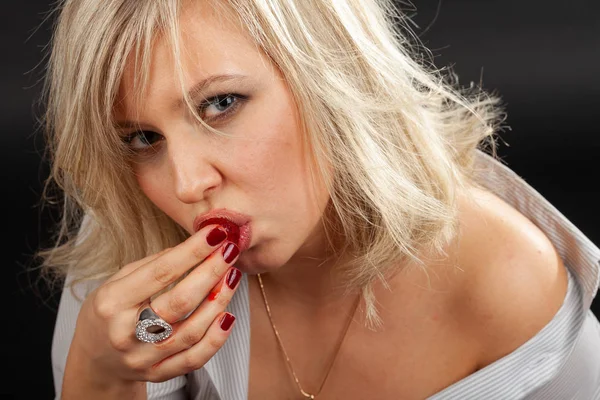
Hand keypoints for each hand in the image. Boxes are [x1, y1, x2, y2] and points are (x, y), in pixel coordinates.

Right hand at [67, 224, 241, 384]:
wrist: (93, 358)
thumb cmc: (110, 311)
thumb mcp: (118, 280)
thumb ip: (154, 264)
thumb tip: (194, 247)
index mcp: (113, 302)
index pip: (161, 273)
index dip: (193, 251)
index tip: (215, 233)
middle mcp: (126, 332)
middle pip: (180, 302)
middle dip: (211, 271)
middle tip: (231, 250)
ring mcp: (143, 357)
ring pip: (192, 331)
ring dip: (220, 300)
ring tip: (232, 276)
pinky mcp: (157, 374)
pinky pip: (195, 359)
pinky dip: (216, 338)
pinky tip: (228, 315)